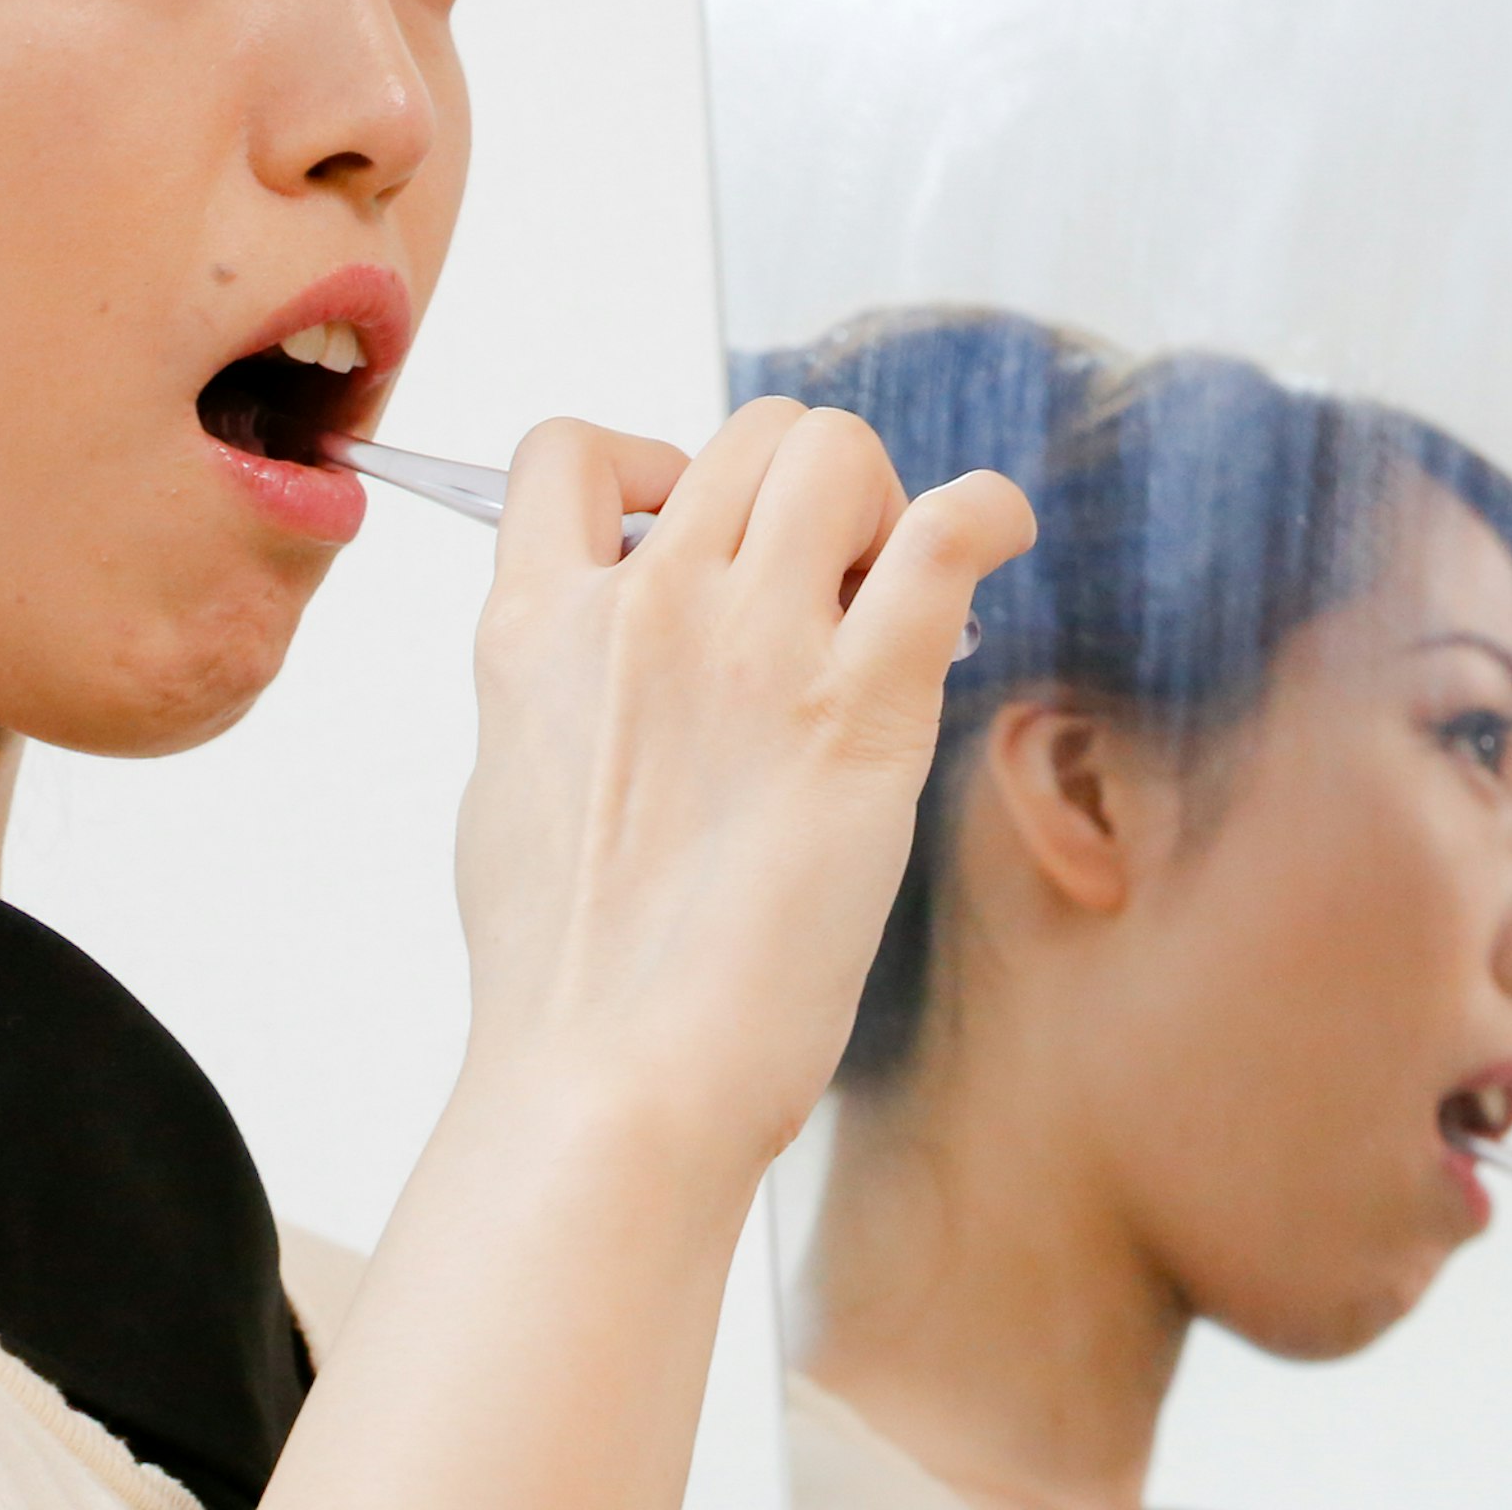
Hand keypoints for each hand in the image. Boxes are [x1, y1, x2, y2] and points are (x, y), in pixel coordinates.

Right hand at [263, 400, 1027, 1509]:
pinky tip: (998, 539)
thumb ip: (560, 681)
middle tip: (825, 586)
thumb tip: (614, 642)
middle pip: (744, 435)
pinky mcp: (861, 707)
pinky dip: (988, 514)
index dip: (647, 465)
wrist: (616, 1076)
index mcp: (535, 623)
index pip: (569, 449)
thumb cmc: (566, 972)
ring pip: (836, 452)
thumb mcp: (513, 783)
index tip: (688, 535)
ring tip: (891, 595)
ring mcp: (753, 645)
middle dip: (796, 488)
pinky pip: (948, 535)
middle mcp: (644, 603)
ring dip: (881, 504)